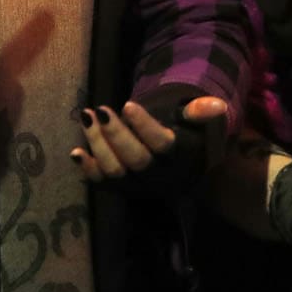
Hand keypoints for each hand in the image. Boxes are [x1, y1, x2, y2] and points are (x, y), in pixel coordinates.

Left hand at [70, 96, 226, 180]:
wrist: (178, 173)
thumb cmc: (183, 140)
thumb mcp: (194, 125)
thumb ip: (199, 113)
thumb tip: (216, 104)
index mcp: (176, 156)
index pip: (161, 143)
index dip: (143, 126)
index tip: (127, 105)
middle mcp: (156, 174)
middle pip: (135, 158)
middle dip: (115, 134)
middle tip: (100, 110)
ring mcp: (135, 183)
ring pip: (115, 170)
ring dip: (97, 145)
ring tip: (87, 117)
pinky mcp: (119, 188)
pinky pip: (101, 182)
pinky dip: (87, 169)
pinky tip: (75, 151)